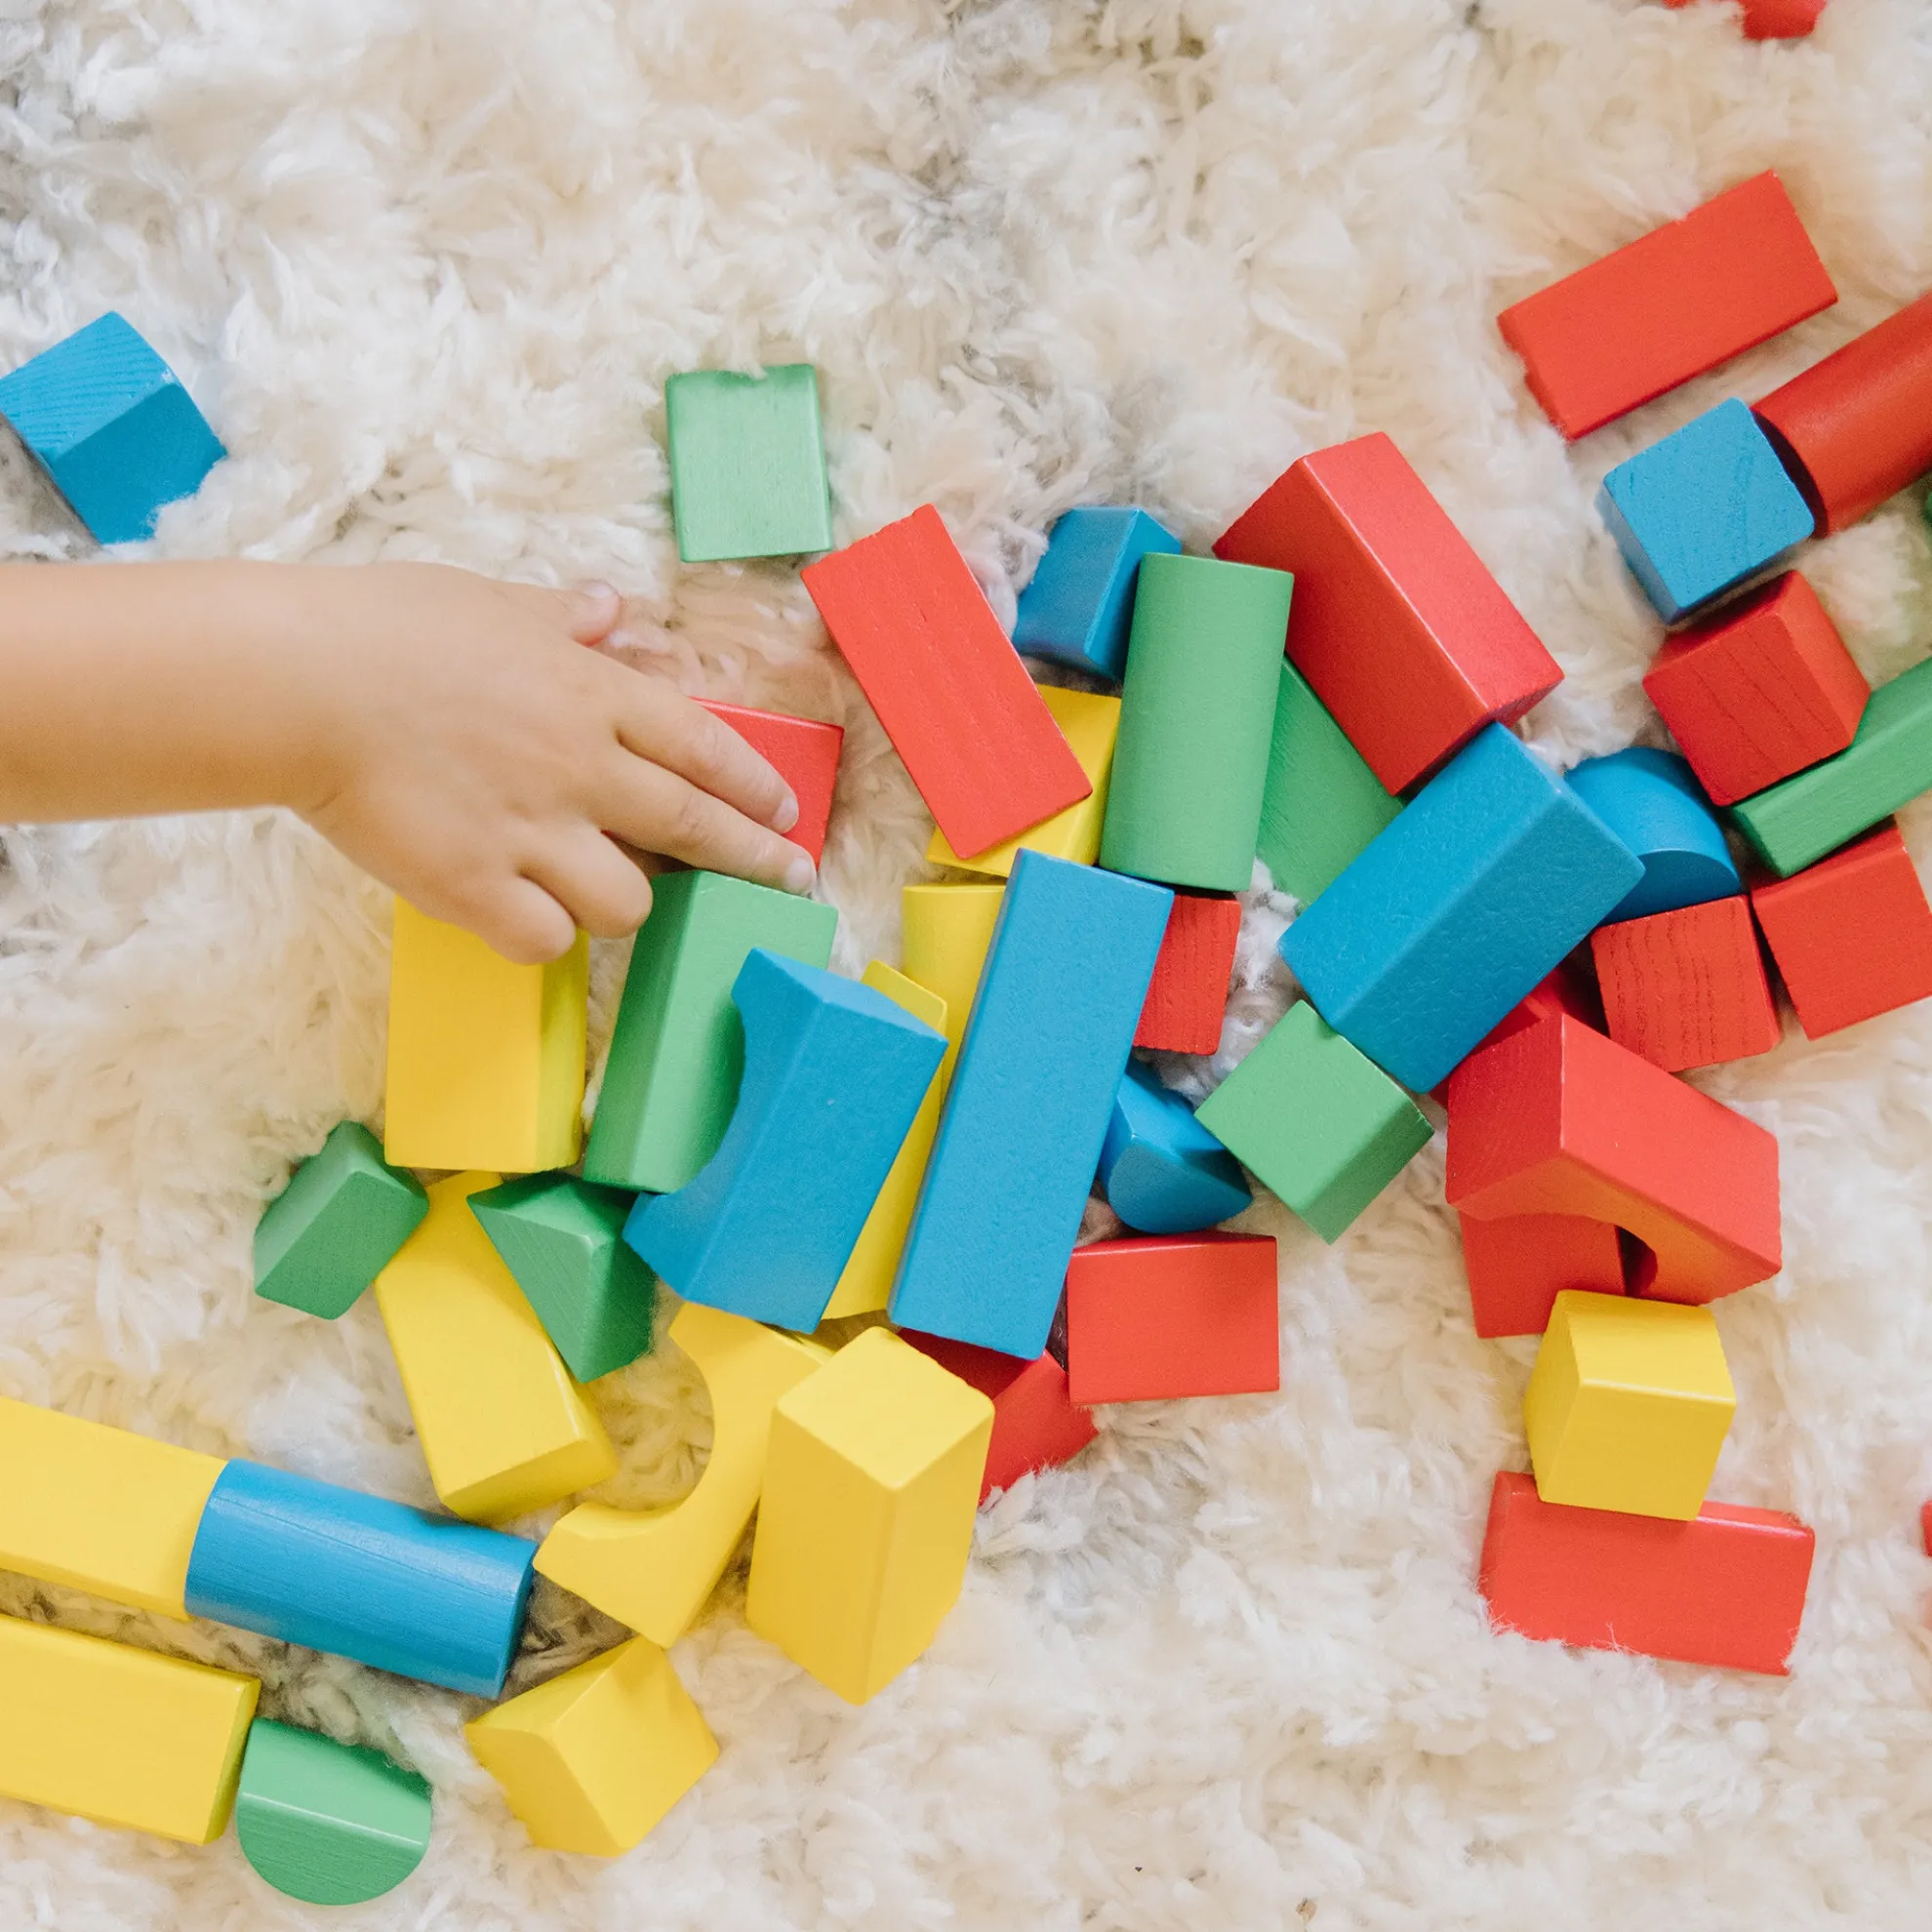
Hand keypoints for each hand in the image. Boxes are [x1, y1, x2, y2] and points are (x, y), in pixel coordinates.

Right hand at [288, 566, 811, 961]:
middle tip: (790, 882)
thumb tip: (610, 609)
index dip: (756, 789)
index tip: (785, 813)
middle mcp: (581, 768)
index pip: (707, 749)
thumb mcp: (488, 601)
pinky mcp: (476, 887)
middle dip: (757, 861)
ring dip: (626, 903)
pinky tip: (523, 917)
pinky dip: (542, 937)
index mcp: (593, 695)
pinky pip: (545, 941)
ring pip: (630, 902)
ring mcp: (533, 833)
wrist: (296, 681)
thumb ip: (560, 617)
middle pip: (699, 828)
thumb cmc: (383, 628)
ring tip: (603, 893)